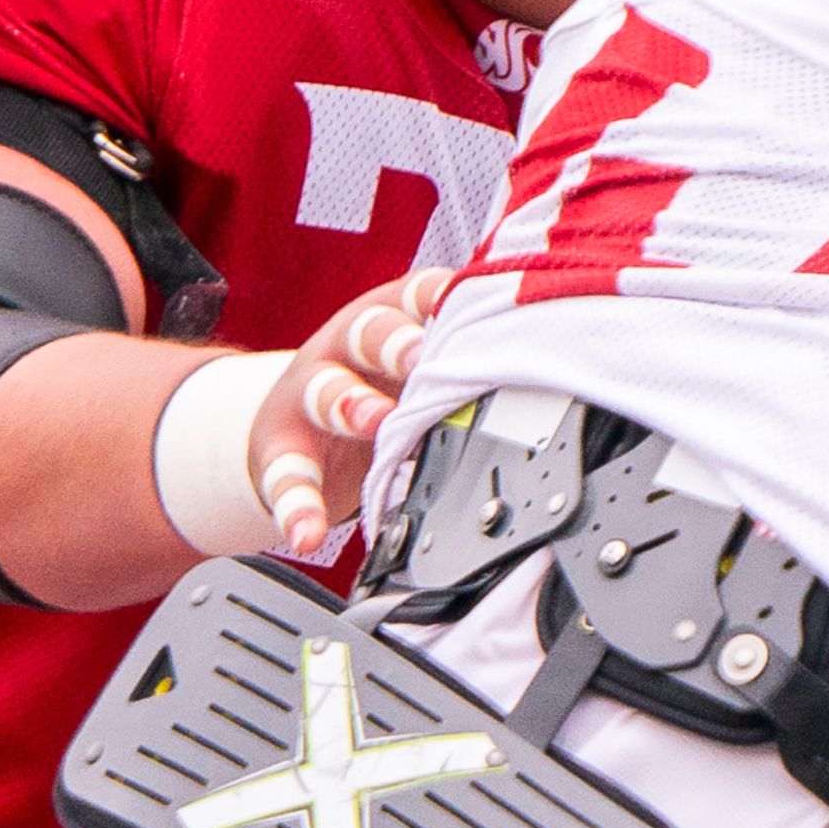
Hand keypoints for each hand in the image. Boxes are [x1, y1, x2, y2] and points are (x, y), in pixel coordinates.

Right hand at [246, 268, 452, 559]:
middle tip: (419, 357)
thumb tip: (548, 356)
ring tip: (374, 421)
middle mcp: (346, 347)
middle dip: (395, 342)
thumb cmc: (379, 385)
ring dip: (349, 404)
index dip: (441, 296)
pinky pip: (284, 478)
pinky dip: (296, 508)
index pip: (418, 294)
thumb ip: (464, 358)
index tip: (468, 302)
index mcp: (392, 319)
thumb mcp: (420, 363)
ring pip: (324, 390)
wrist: (296, 421)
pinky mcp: (280, 449)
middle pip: (368, 333)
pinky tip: (306, 533)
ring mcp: (308, 395)